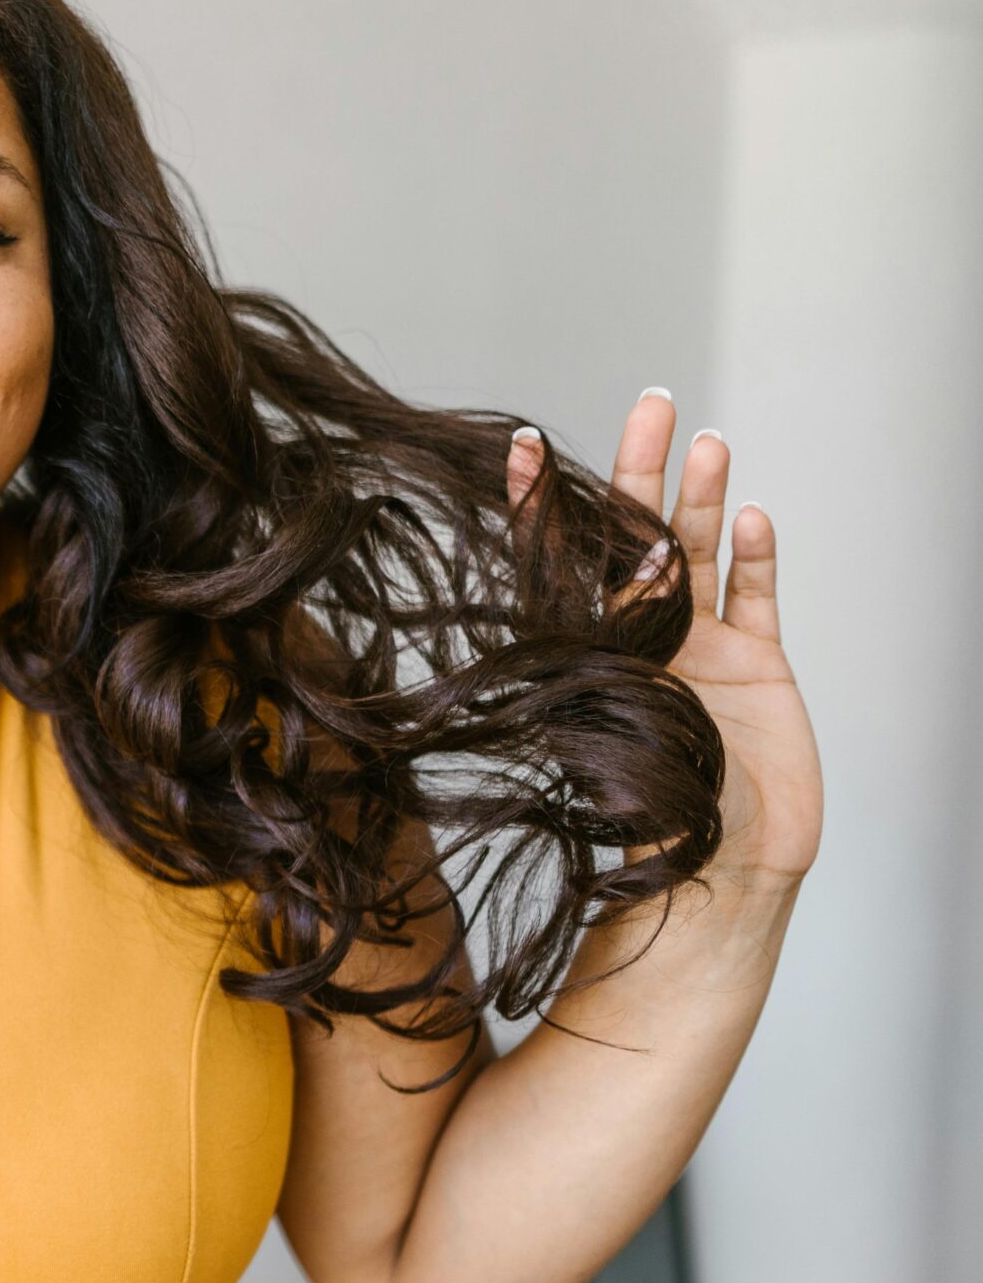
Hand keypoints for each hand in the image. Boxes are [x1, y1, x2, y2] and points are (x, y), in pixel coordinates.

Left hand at [507, 392, 821, 891]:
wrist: (718, 878)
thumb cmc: (644, 825)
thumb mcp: (597, 736)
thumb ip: (587, 674)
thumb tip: (559, 620)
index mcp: (589, 651)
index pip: (561, 561)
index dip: (545, 505)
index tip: (521, 444)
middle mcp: (643, 639)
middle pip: (642, 534)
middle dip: (642, 470)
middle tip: (651, 404)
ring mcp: (704, 649)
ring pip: (702, 552)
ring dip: (701, 497)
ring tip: (703, 440)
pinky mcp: (760, 668)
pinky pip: (757, 598)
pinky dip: (755, 557)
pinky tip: (751, 514)